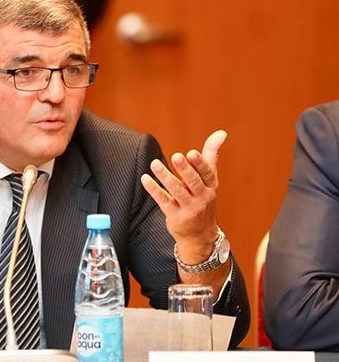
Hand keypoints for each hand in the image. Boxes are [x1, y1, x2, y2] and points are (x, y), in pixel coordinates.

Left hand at [140, 130, 226, 261]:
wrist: (200, 235)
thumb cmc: (203, 199)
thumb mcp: (210, 179)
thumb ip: (211, 155)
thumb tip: (221, 132)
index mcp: (211, 186)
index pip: (207, 173)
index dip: (200, 163)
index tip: (192, 153)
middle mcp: (202, 197)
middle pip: (193, 182)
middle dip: (184, 169)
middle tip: (176, 156)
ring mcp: (189, 208)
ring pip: (177, 191)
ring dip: (165, 177)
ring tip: (154, 164)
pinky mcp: (175, 216)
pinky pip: (164, 201)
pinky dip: (154, 190)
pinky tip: (145, 179)